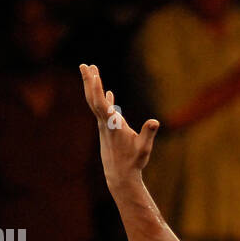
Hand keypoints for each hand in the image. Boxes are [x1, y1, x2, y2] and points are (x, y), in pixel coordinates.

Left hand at [80, 64, 159, 188]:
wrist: (120, 175)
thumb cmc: (132, 162)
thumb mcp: (143, 148)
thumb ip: (148, 134)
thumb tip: (155, 122)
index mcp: (112, 125)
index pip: (101, 104)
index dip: (96, 88)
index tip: (93, 74)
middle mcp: (105, 123)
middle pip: (93, 99)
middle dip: (88, 81)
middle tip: (84, 64)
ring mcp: (105, 125)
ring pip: (96, 102)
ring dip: (94, 86)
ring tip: (93, 71)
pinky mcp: (108, 129)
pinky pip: (105, 110)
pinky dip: (106, 99)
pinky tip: (109, 93)